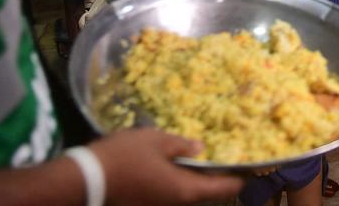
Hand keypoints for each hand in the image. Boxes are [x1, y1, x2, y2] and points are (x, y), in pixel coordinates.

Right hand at [88, 129, 243, 204]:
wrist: (86, 178)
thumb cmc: (126, 156)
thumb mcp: (157, 141)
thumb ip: (182, 145)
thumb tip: (199, 149)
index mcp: (186, 190)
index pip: (224, 189)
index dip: (240, 176)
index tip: (252, 165)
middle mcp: (176, 204)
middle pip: (207, 194)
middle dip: (219, 178)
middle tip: (227, 157)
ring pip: (188, 195)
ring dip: (197, 179)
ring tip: (202, 158)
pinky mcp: (146, 205)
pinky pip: (171, 194)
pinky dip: (180, 181)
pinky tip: (176, 164)